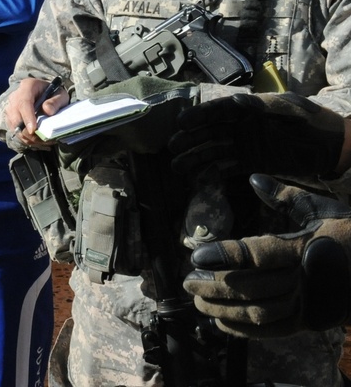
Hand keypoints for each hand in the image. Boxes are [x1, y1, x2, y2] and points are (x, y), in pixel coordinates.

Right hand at [5, 77, 68, 147]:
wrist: (42, 93)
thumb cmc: (53, 93)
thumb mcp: (60, 95)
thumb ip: (55, 102)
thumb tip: (47, 111)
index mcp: (27, 87)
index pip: (23, 103)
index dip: (27, 117)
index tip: (33, 130)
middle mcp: (15, 96)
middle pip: (15, 117)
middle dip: (28, 131)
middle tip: (44, 140)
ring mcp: (10, 108)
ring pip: (14, 126)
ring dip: (28, 137)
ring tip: (44, 141)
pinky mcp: (10, 118)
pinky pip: (15, 131)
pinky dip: (26, 139)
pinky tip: (38, 141)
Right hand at [169, 92, 344, 179]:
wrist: (334, 147)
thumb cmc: (315, 123)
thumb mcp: (293, 110)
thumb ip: (267, 106)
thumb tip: (240, 104)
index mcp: (249, 109)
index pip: (218, 111)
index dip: (199, 116)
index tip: (182, 123)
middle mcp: (242, 126)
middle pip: (209, 131)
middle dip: (190, 139)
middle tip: (173, 146)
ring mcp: (244, 145)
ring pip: (213, 151)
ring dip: (195, 158)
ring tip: (177, 167)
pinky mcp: (250, 162)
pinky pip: (226, 167)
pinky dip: (212, 173)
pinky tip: (199, 180)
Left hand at [183, 174, 350, 337]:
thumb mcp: (323, 210)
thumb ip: (286, 196)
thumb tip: (254, 179)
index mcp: (305, 248)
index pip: (258, 254)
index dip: (225, 255)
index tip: (197, 255)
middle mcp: (305, 279)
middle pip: (251, 287)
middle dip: (214, 285)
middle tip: (188, 279)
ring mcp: (309, 304)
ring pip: (258, 312)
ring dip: (223, 308)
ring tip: (197, 299)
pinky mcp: (311, 321)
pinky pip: (272, 330)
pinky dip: (243, 329)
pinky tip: (220, 319)